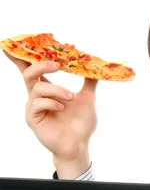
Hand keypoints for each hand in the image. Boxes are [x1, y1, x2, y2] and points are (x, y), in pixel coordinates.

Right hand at [4, 52, 97, 176]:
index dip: (20, 56)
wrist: (79, 145)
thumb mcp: (88, 98)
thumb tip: (97, 64)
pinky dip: (52, 103)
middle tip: (57, 64)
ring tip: (72, 98)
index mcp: (47, 89)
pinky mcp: (33, 118)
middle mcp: (37, 96)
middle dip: (41, 65)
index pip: (30, 69)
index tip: (12, 44)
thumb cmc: (80, 124)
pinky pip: (38, 104)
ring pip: (37, 88)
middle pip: (28, 73)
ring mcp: (33, 107)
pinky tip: (62, 109)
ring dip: (57, 89)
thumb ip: (90, 81)